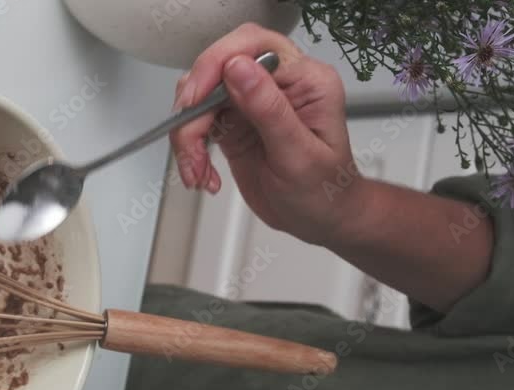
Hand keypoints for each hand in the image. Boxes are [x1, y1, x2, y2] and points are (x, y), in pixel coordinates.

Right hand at [170, 24, 359, 245]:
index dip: (216, 65)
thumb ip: (269, 110)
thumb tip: (238, 68)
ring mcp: (251, 102)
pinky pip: (197, 123)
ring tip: (197, 171)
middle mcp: (276, 83)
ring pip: (200, 98)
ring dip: (188, 135)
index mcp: (304, 79)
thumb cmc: (325, 191)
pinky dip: (190, 150)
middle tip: (190, 144)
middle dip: (195, 108)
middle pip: (217, 69)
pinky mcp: (233, 123)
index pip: (253, 46)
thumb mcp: (299, 155)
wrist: (319, 219)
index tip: (196, 99)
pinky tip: (202, 174)